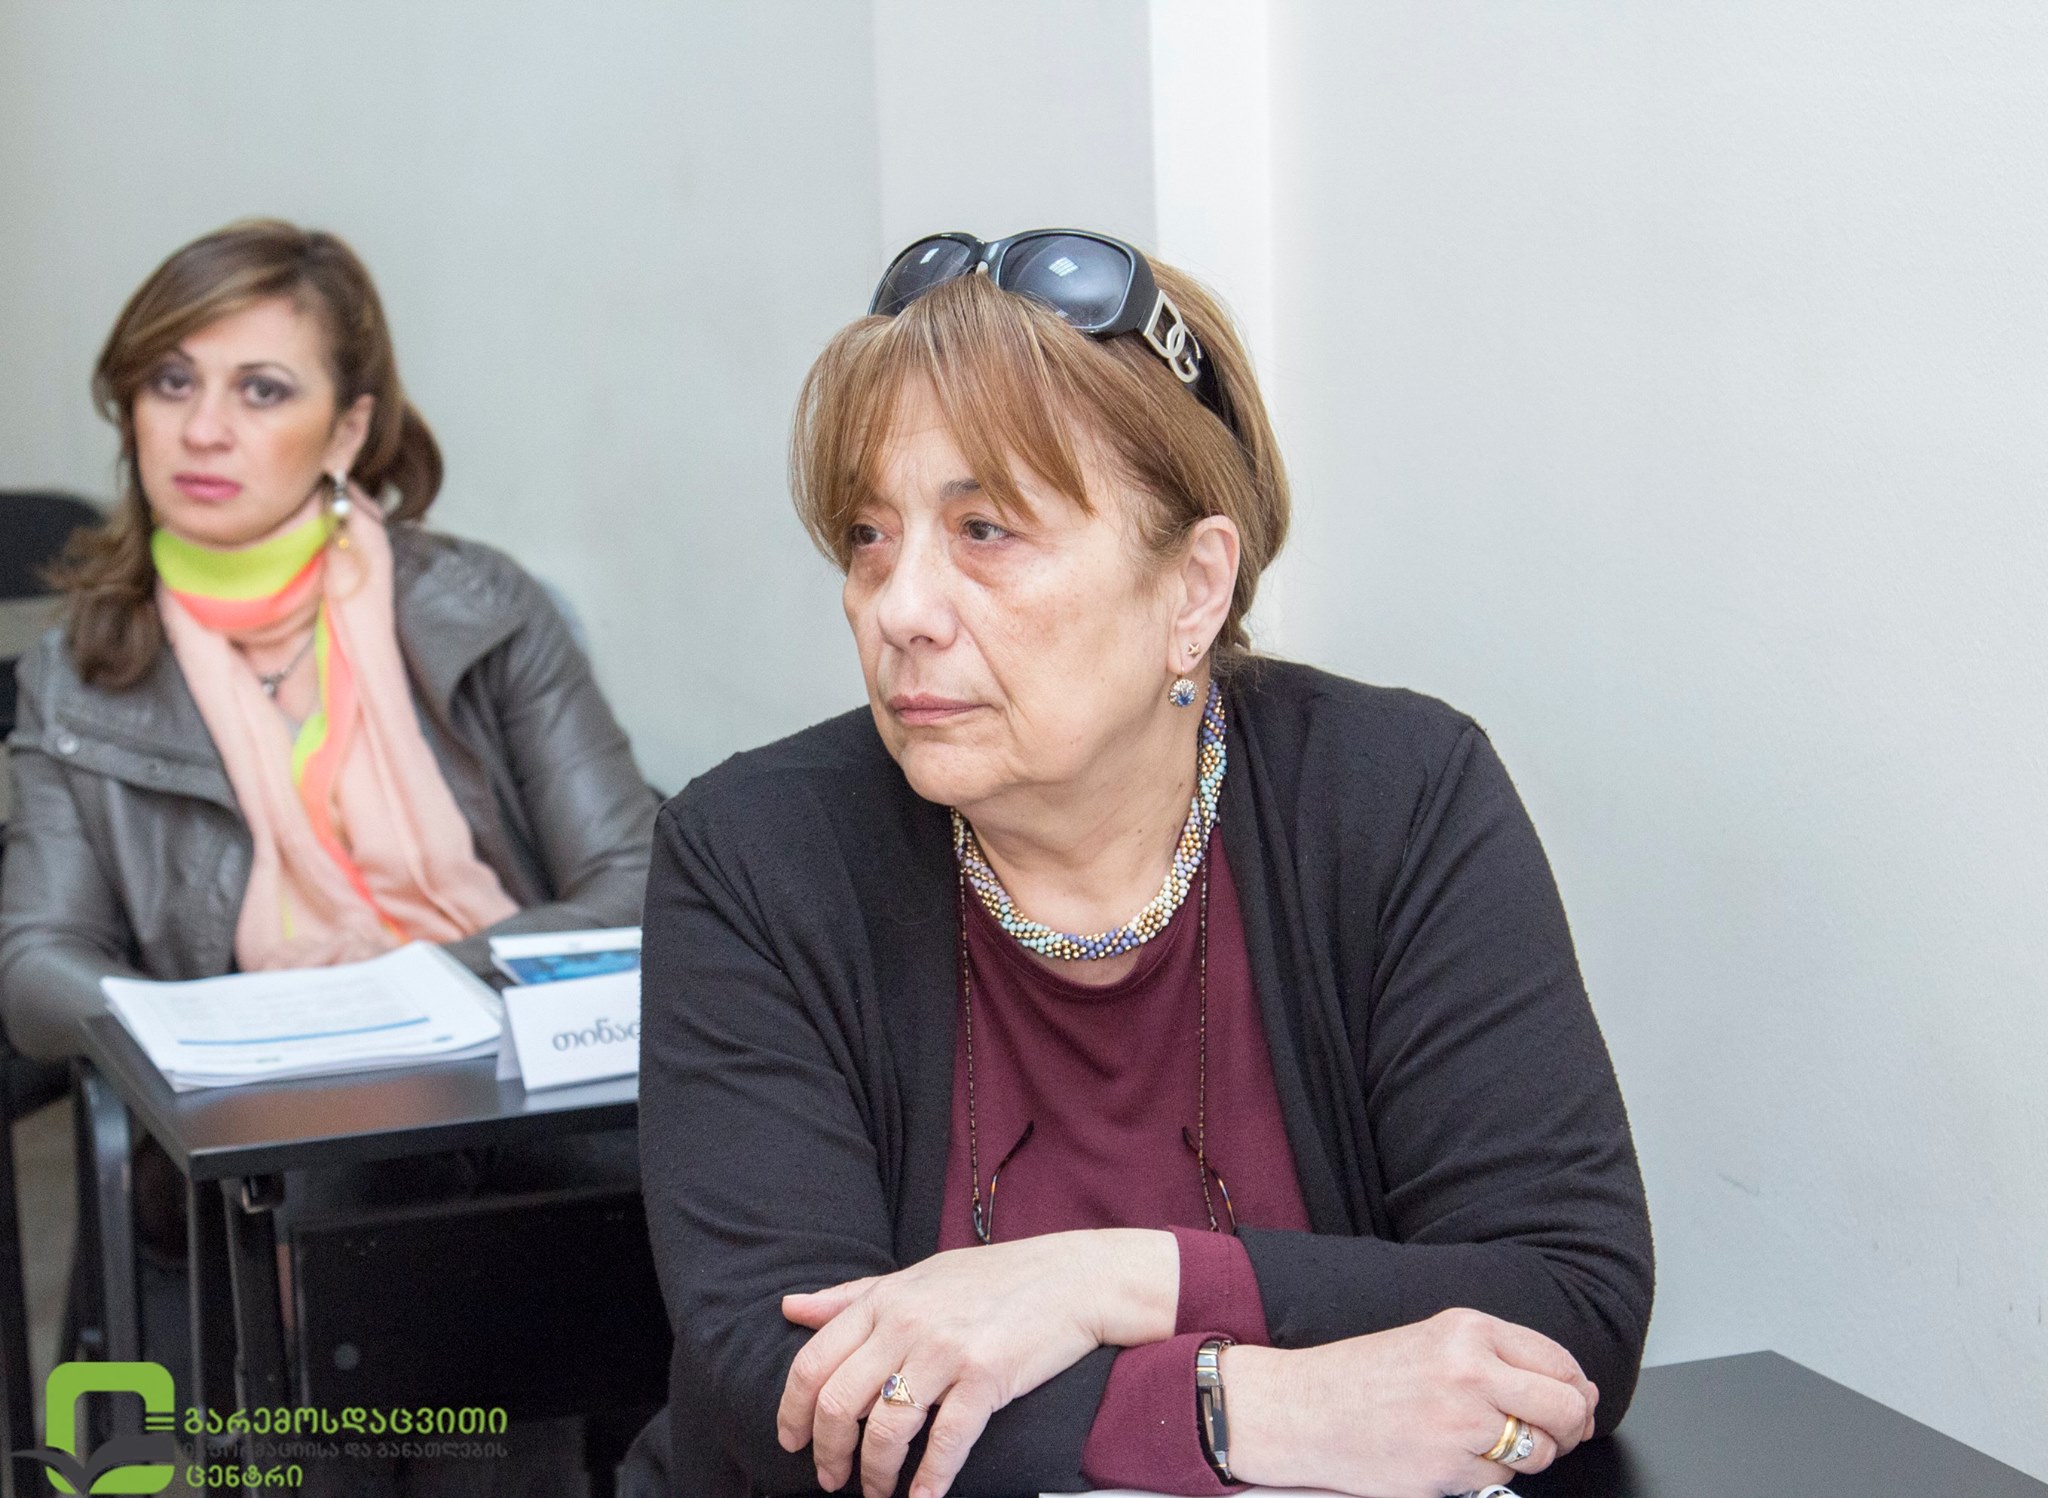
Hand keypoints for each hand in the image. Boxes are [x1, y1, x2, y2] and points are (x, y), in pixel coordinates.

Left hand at [777, 1228, 1174, 1497]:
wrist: (1071, 1278)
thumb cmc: (992, 1279)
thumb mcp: (915, 1277)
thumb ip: (852, 1296)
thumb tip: (790, 1307)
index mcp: (884, 1300)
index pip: (814, 1361)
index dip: (794, 1411)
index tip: (792, 1441)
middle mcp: (908, 1322)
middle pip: (841, 1402)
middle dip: (829, 1452)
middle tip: (831, 1478)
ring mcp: (947, 1350)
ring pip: (887, 1429)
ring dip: (875, 1475)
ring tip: (877, 1492)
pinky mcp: (986, 1377)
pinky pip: (946, 1442)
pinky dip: (929, 1481)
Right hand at [1222, 1308, 1599, 1497]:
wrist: (1304, 1410)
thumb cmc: (1365, 1377)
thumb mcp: (1435, 1341)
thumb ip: (1501, 1359)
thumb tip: (1576, 1392)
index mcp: (1468, 1329)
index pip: (1560, 1362)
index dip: (1576, 1391)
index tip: (1573, 1406)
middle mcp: (1470, 1370)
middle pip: (1566, 1407)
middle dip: (1570, 1429)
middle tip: (1553, 1435)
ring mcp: (1460, 1422)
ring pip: (1540, 1451)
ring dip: (1526, 1455)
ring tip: (1483, 1443)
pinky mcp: (1447, 1470)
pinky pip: (1499, 1481)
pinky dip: (1484, 1476)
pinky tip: (1449, 1456)